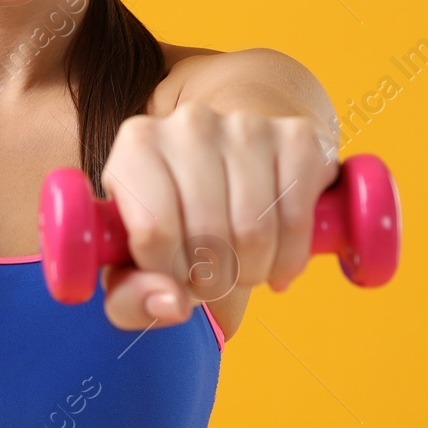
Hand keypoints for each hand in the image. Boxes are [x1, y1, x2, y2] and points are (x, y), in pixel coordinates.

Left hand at [97, 101, 338, 329]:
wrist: (229, 175)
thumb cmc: (172, 225)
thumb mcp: (131, 267)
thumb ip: (130, 298)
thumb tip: (172, 303)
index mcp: (137, 145)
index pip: (154, 230)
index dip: (168, 276)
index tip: (174, 280)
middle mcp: (189, 123)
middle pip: (208, 234)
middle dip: (212, 280)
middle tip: (211, 280)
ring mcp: (246, 125)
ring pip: (254, 231)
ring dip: (251, 273)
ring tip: (240, 269)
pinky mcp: (297, 136)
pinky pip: (297, 219)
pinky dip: (289, 258)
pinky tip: (275, 260)